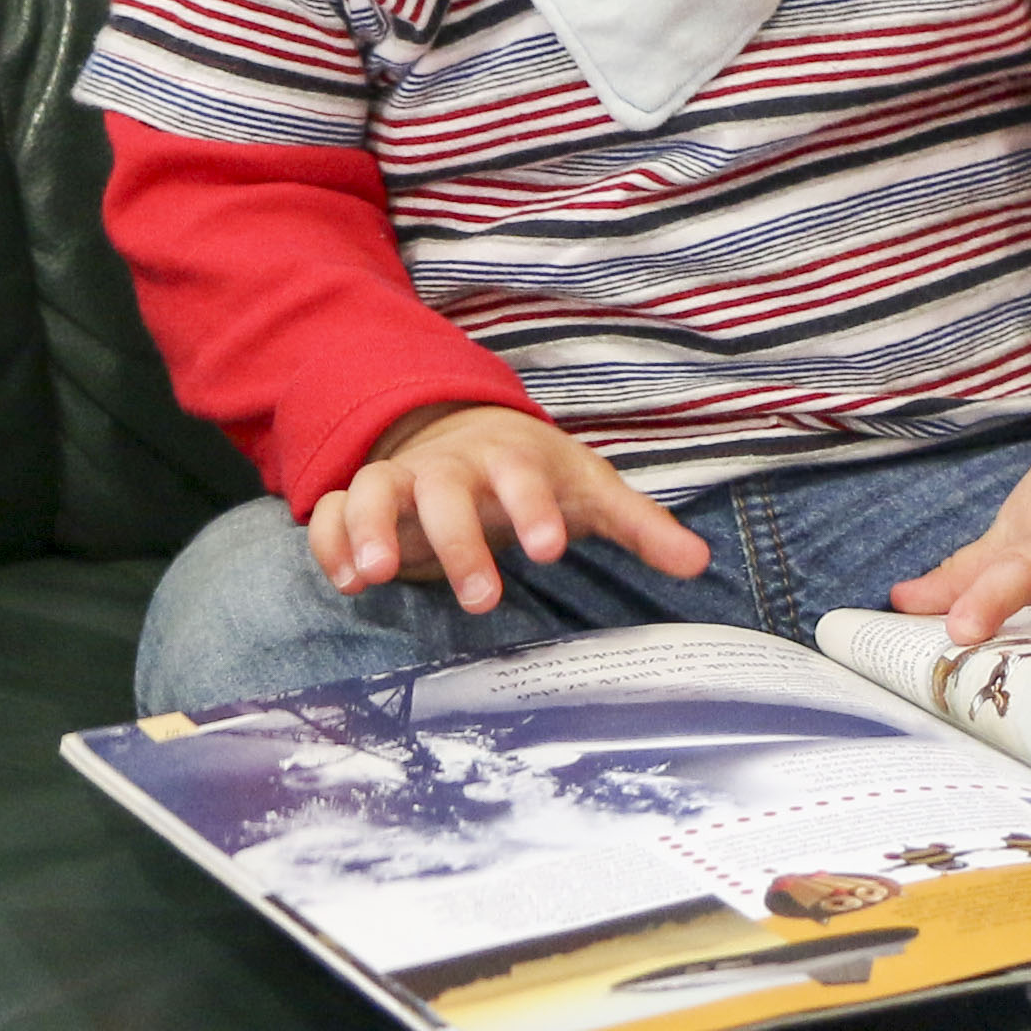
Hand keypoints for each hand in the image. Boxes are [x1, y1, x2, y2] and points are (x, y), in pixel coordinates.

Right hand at [312, 404, 712, 612]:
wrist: (466, 430)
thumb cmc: (535, 472)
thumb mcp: (589, 489)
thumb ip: (640, 526)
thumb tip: (701, 562)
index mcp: (511, 457)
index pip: (523, 477)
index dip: (534, 510)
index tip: (551, 551)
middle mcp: (451, 465)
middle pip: (446, 491)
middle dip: (459, 542)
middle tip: (482, 600)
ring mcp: (402, 479)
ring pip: (373, 490)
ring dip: (369, 529)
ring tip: (375, 578)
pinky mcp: (363, 501)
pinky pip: (330, 512)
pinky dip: (330, 541)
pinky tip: (344, 583)